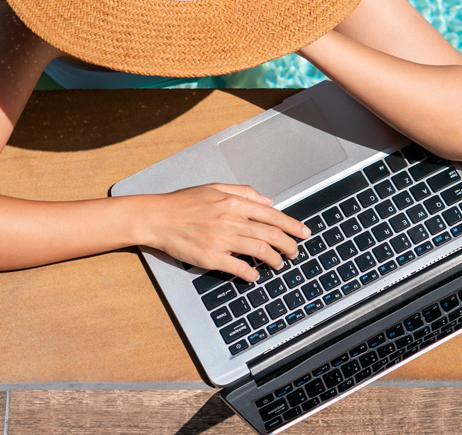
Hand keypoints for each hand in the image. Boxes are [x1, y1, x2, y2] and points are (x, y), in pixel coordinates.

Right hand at [137, 183, 310, 281]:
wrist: (157, 218)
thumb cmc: (182, 202)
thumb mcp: (214, 187)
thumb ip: (244, 191)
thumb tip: (268, 200)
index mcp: (234, 202)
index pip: (272, 214)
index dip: (292, 225)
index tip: (304, 233)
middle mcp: (231, 219)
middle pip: (271, 234)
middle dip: (289, 245)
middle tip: (295, 252)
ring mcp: (222, 239)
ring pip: (260, 250)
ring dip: (274, 259)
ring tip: (280, 264)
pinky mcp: (211, 257)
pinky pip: (239, 267)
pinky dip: (252, 272)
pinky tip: (256, 274)